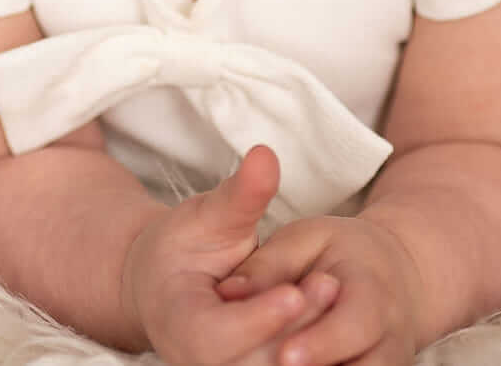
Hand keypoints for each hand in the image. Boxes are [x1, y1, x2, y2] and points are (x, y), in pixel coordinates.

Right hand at [120, 146, 339, 365]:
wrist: (166, 285)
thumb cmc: (183, 247)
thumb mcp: (207, 215)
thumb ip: (239, 195)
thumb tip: (265, 156)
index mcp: (179, 324)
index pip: (216, 337)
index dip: (257, 319)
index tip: (293, 291)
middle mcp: (197, 362)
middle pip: (252, 362)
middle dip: (295, 328)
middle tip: (330, 284)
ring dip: (308, 341)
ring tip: (332, 292)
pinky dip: (311, 351)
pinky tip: (334, 320)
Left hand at [215, 215, 422, 365]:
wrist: (394, 274)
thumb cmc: (341, 252)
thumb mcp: (306, 240)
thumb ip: (269, 265)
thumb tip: (227, 293)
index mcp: (373, 291)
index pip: (354, 324)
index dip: (321, 343)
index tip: (285, 354)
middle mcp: (389, 336)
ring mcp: (390, 364)